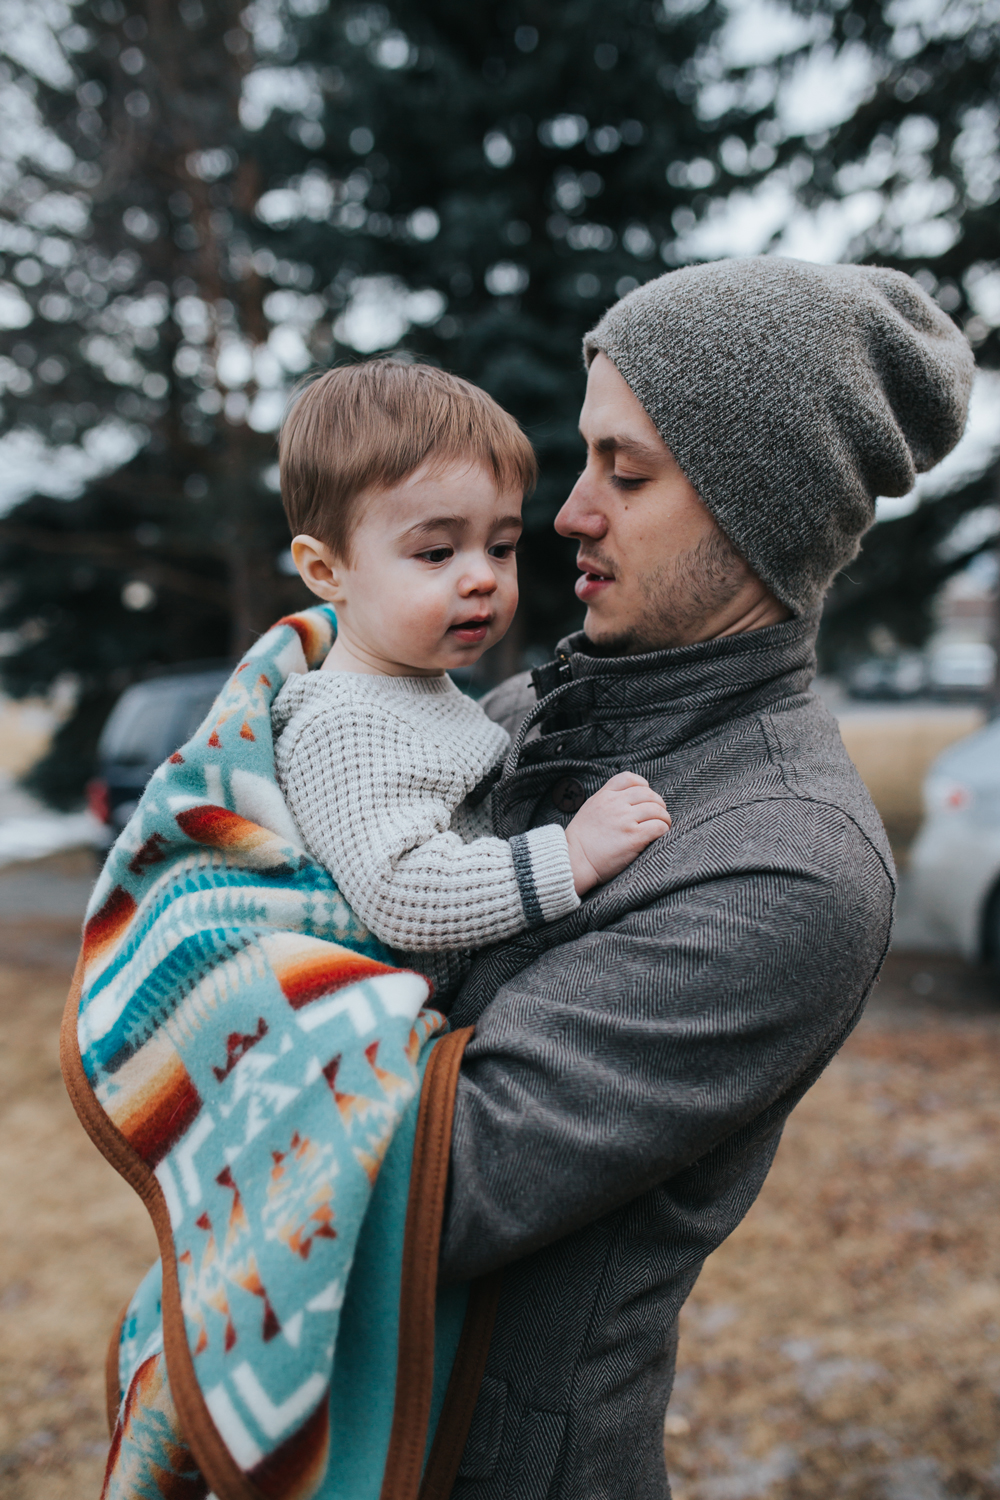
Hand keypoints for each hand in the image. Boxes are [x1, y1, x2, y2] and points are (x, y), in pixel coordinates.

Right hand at [564, 772, 670, 895]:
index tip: (646, 797)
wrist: (573, 860)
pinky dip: (663, 829)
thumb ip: (606, 801)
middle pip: (648, 794)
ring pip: (657, 809)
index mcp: (604, 796)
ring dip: (664, 817)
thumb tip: (626, 800)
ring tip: (664, 825)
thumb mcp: (589, 810)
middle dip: (658, 803)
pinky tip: (660, 835)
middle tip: (660, 815)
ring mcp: (625, 820)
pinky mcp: (633, 837)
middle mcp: (615, 804)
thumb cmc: (580, 841)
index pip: (629, 778)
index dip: (643, 785)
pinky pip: (658, 827)